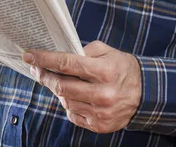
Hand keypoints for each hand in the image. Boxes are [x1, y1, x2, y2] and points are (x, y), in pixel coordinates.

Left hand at [24, 41, 141, 133]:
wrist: (146, 94)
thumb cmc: (123, 69)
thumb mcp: (108, 52)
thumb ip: (84, 51)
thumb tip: (59, 52)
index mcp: (104, 71)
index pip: (67, 64)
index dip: (45, 59)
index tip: (29, 55)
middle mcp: (102, 94)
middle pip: (61, 85)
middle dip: (44, 75)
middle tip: (36, 69)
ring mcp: (101, 112)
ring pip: (65, 101)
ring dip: (57, 90)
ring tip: (59, 81)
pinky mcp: (100, 125)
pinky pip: (73, 114)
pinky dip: (69, 104)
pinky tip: (74, 96)